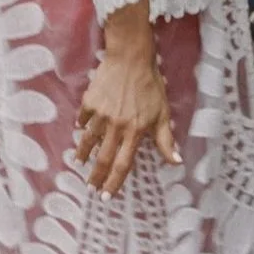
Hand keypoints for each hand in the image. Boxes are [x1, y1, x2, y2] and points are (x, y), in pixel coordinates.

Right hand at [73, 14, 179, 196]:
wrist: (130, 58)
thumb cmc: (151, 84)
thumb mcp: (163, 112)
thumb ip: (165, 139)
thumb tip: (175, 162)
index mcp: (135, 131)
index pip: (123, 164)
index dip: (115, 183)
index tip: (107, 196)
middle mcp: (116, 126)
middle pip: (104, 158)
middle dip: (96, 176)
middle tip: (90, 188)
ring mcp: (100, 114)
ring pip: (89, 141)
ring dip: (84, 155)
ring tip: (79, 164)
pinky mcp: (89, 102)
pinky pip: (83, 119)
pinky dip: (81, 128)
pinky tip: (79, 133)